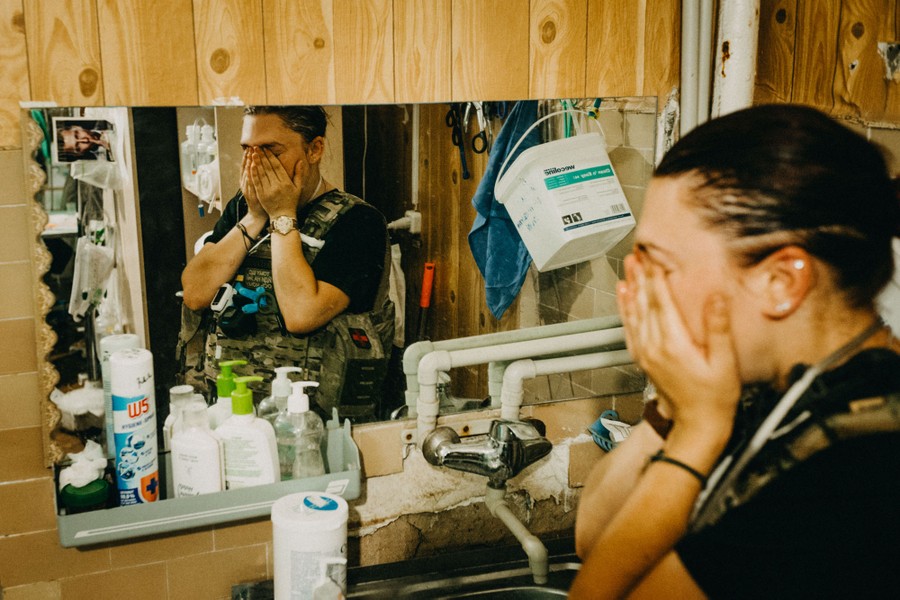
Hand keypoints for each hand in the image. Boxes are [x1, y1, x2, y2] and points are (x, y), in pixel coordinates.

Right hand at [239, 148, 265, 218]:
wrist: (259, 214)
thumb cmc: (262, 199)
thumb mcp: (259, 186)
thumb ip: (260, 175)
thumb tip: (261, 163)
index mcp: (248, 180)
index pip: (248, 165)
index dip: (249, 156)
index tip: (252, 147)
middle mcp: (246, 183)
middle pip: (246, 167)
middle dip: (249, 157)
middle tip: (251, 146)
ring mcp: (247, 188)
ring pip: (246, 173)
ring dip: (248, 163)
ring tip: (250, 153)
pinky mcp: (250, 194)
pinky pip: (249, 183)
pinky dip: (249, 175)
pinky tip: (250, 167)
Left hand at [246, 147, 303, 217]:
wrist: (283, 217)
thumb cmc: (291, 201)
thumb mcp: (298, 188)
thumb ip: (299, 174)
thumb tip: (300, 161)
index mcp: (286, 182)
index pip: (277, 166)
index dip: (271, 156)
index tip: (266, 149)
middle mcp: (277, 185)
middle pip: (268, 168)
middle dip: (262, 156)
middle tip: (256, 147)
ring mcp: (268, 190)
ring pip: (261, 173)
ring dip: (256, 162)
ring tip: (252, 153)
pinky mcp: (261, 195)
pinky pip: (256, 182)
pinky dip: (253, 173)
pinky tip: (250, 165)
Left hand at [616, 253, 740, 446]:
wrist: (697, 425)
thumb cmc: (715, 398)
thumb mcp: (724, 363)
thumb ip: (718, 329)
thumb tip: (716, 298)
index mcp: (674, 344)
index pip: (662, 302)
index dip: (657, 278)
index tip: (654, 258)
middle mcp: (654, 346)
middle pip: (645, 303)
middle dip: (641, 277)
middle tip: (637, 254)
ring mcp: (645, 352)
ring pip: (634, 313)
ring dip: (631, 288)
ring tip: (628, 267)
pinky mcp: (643, 358)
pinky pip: (630, 327)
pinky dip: (625, 309)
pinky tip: (624, 295)